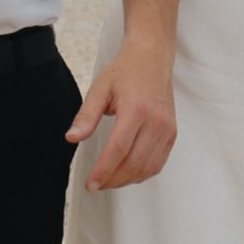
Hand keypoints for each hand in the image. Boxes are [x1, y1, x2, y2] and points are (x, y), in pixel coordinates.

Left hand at [66, 0, 179, 189]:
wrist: (152, 58)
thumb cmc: (125, 71)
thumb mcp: (99, 89)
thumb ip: (86, 116)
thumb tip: (71, 138)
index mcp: (135, 110)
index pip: (118, 150)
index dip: (103, 171)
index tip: (90, 184)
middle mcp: (155, 121)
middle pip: (133, 163)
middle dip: (112, 180)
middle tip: (96, 185)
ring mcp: (167, 129)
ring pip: (147, 168)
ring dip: (126, 180)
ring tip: (108, 181)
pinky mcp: (172, 133)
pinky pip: (158, 163)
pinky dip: (141, 173)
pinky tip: (126, 173)